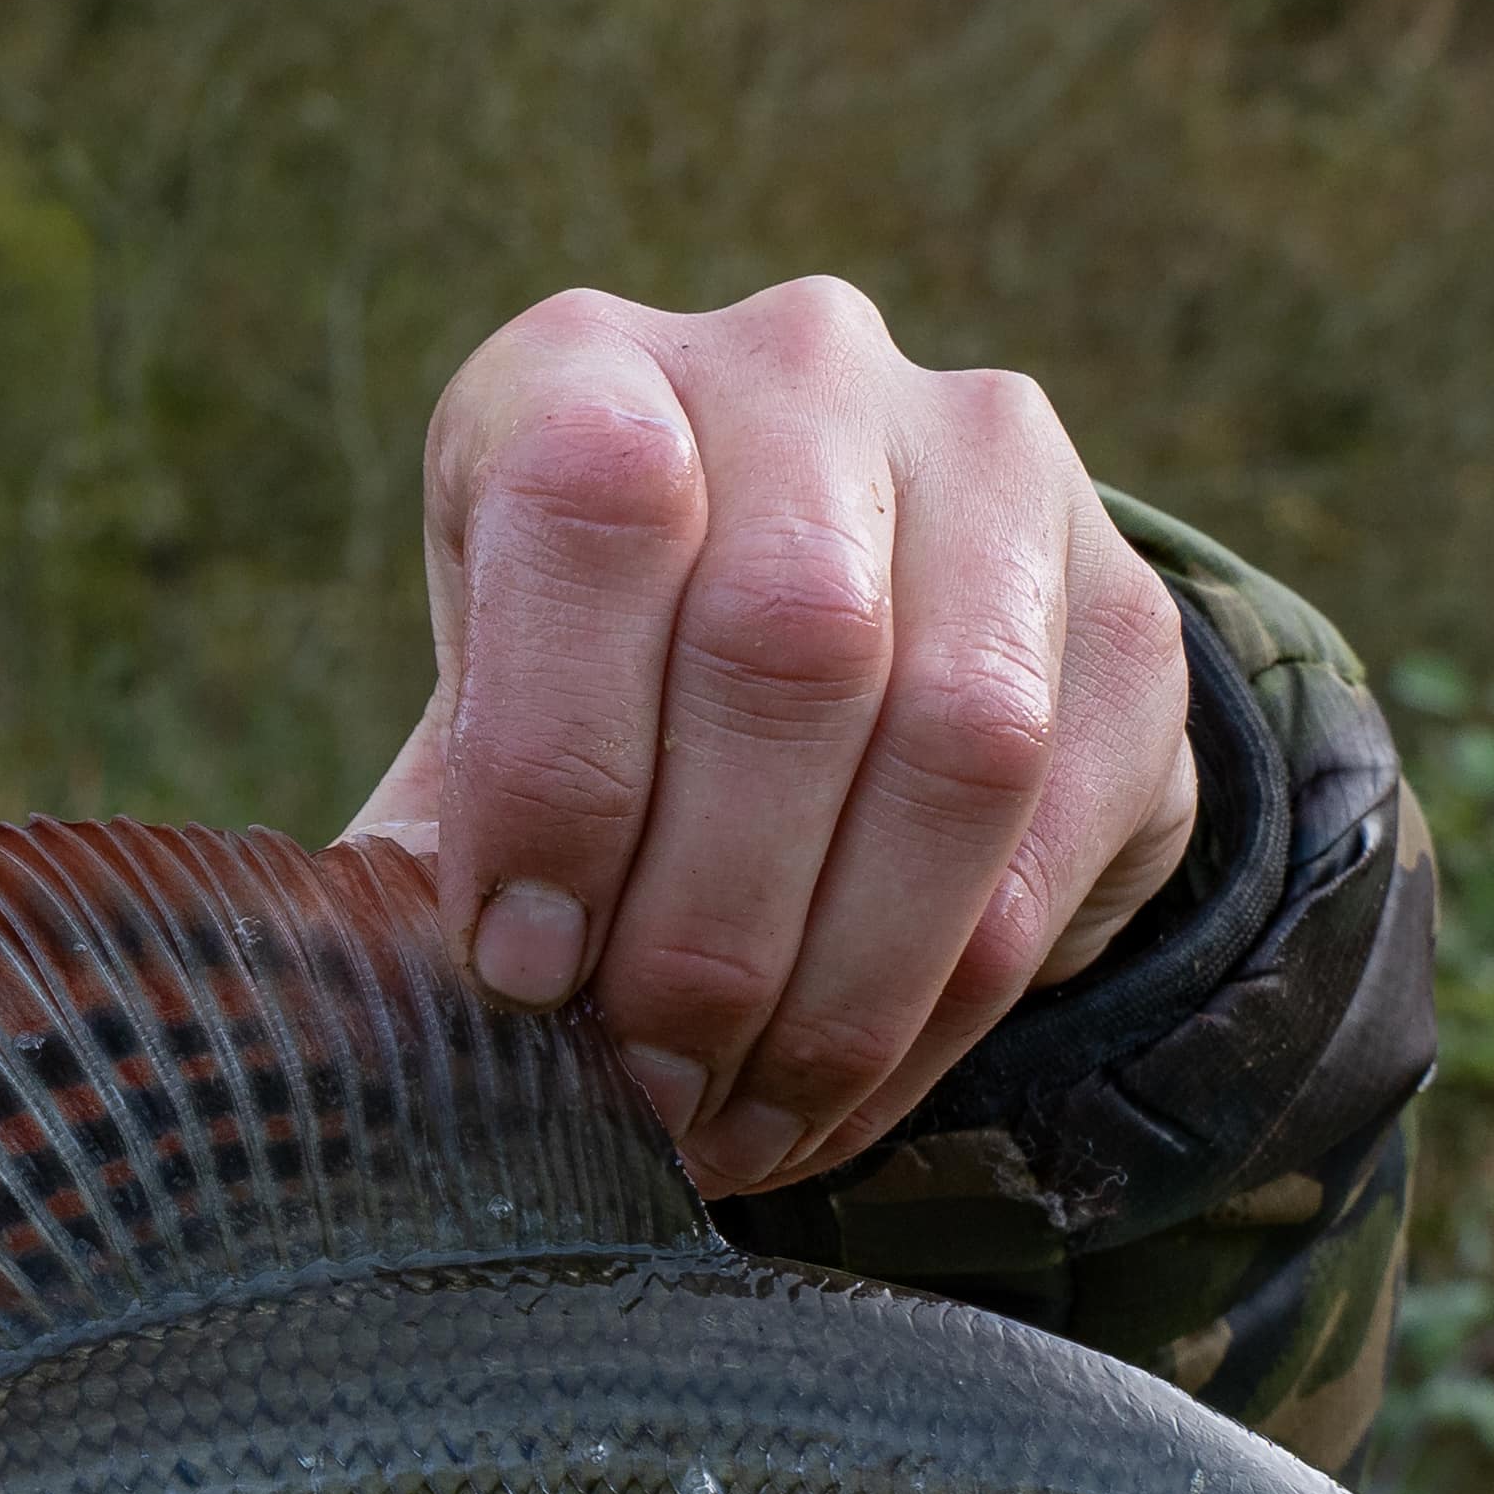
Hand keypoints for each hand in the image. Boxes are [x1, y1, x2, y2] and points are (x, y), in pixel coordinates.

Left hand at [352, 280, 1198, 1198]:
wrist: (838, 634)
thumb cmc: (588, 696)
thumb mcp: (476, 720)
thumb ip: (428, 842)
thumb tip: (367, 1018)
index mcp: (587, 368)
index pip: (591, 508)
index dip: (556, 764)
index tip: (518, 968)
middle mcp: (801, 372)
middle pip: (792, 640)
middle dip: (702, 918)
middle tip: (639, 1084)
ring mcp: (992, 473)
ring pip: (952, 745)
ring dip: (830, 986)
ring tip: (727, 1124)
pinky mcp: (1125, 613)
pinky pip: (1046, 842)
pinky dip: (930, 1016)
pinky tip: (826, 1103)